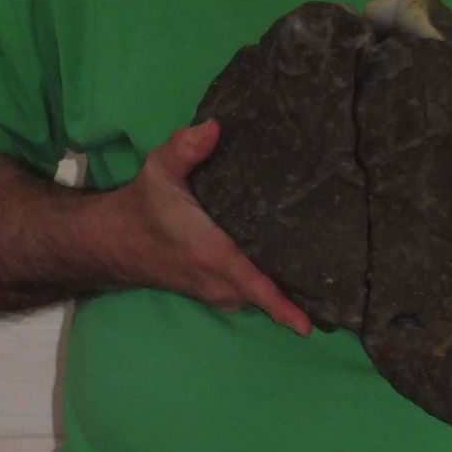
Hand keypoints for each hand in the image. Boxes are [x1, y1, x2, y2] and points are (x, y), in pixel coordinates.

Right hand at [96, 120, 313, 336]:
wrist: (112, 240)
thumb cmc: (142, 205)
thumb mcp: (160, 169)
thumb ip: (186, 147)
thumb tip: (215, 126)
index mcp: (209, 254)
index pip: (251, 284)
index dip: (279, 305)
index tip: (307, 325)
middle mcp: (215, 281)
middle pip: (265, 293)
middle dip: (298, 292)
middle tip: (339, 277)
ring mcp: (214, 291)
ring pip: (258, 296)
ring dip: (284, 290)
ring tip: (324, 273)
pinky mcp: (213, 292)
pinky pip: (249, 295)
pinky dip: (268, 289)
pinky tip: (290, 270)